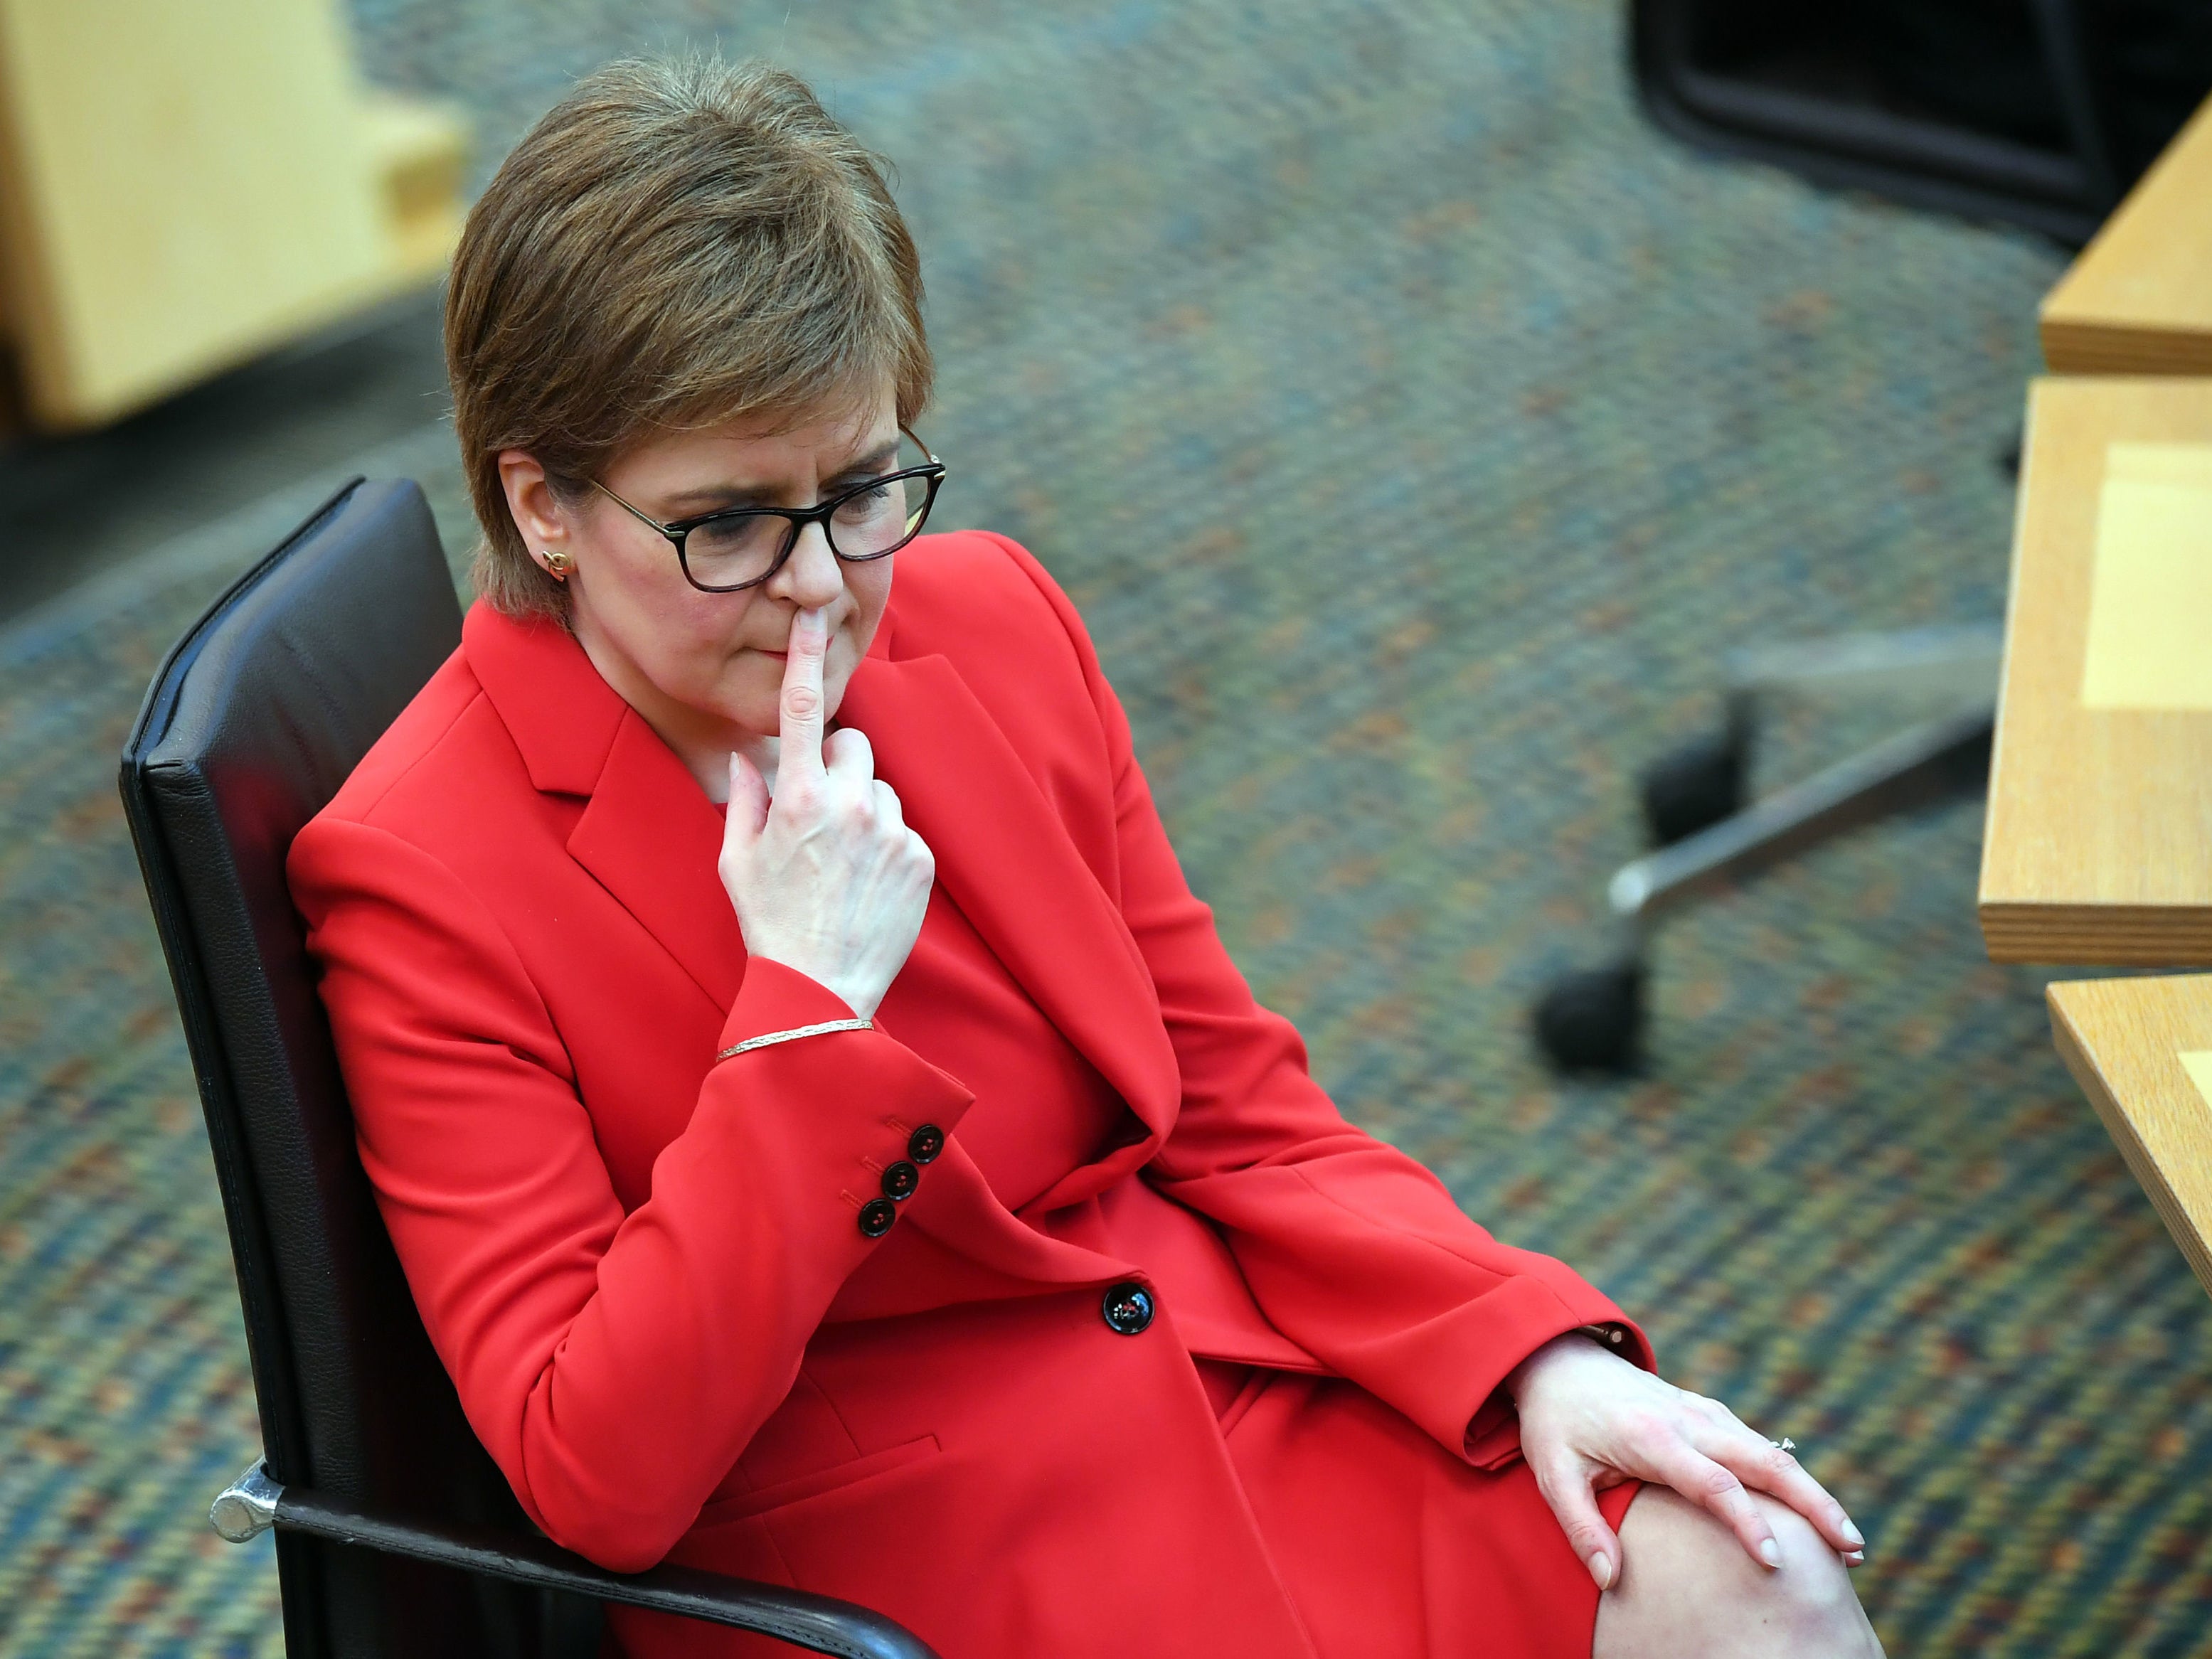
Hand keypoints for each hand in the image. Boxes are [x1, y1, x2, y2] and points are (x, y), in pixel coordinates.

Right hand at [719, 607, 934, 1018]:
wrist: (821, 990)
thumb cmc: (770, 926)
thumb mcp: (736, 862)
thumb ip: (743, 801)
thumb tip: (745, 760)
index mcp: (796, 798)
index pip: (804, 710)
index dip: (808, 657)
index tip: (815, 613)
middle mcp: (848, 804)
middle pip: (854, 743)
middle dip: (837, 766)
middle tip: (819, 812)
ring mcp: (890, 830)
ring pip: (880, 787)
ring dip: (864, 808)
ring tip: (843, 861)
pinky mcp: (920, 857)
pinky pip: (904, 827)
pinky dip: (888, 845)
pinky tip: (867, 883)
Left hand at [1509, 1334, 1865, 1591]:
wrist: (1560, 1358)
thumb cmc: (1556, 1422)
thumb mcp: (1554, 1473)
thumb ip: (1580, 1528)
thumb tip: (1610, 1580)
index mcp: (1651, 1439)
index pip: (1712, 1484)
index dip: (1746, 1522)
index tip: (1775, 1561)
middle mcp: (1688, 1421)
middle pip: (1765, 1461)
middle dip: (1814, 1504)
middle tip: (1852, 1549)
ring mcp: (1704, 1412)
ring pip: (1772, 1452)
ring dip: (1813, 1493)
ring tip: (1849, 1543)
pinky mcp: (1710, 1412)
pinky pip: (1758, 1444)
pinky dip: (1792, 1477)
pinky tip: (1813, 1509)